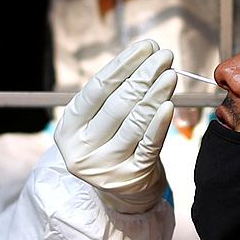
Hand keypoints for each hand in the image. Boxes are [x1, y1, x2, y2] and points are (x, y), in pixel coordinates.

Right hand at [54, 39, 177, 213]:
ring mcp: (106, 167)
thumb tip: (144, 56)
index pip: (97, 89)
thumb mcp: (98, 122)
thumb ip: (112, 94)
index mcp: (69, 130)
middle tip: (163, 55)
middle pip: (117, 104)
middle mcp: (82, 150)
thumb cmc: (111, 144)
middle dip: (143, 75)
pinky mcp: (131, 177)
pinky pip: (149, 144)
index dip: (123, 65)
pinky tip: (170, 103)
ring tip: (170, 72)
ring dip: (156, 93)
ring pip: (135, 122)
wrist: (123, 192)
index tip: (145, 47)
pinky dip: (160, 122)